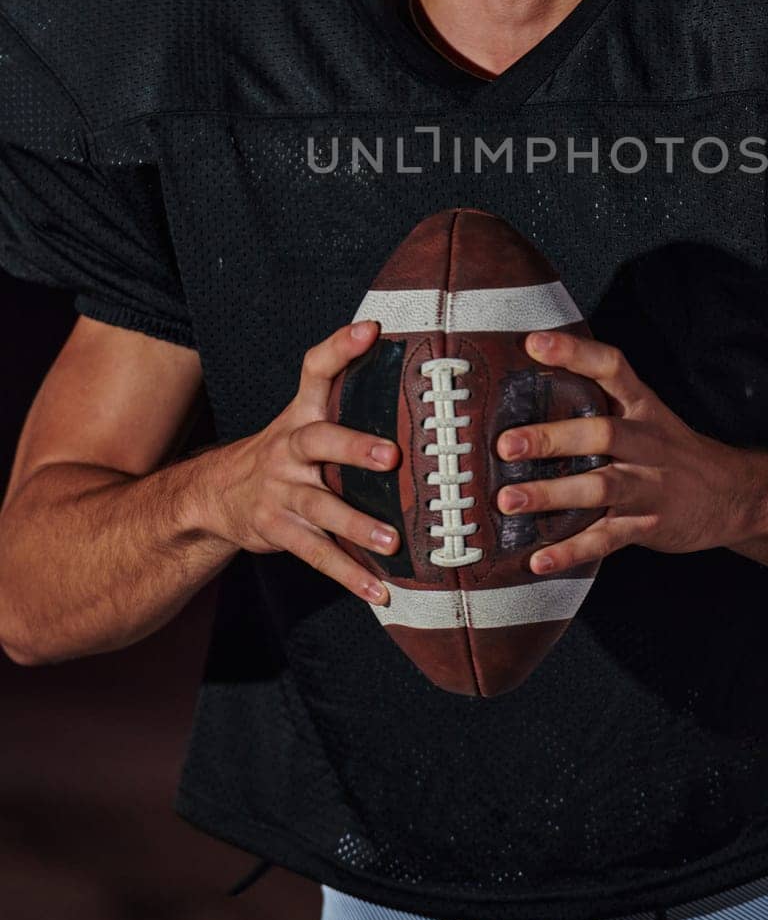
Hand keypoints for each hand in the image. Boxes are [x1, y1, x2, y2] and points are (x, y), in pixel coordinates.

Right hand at [207, 320, 399, 607]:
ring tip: (393, 540)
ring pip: (321, 507)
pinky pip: (318, 555)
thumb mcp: (304, 415)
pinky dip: (350, 575)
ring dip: (357, 525)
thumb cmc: (286, 451)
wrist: (216, 495)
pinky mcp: (280, 529)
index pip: (316, 369)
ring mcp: (282, 491)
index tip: (370, 329)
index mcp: (301, 414)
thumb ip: (345, 391)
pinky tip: (381, 590)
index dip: (340, 347)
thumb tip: (399, 358)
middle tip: (391, 455)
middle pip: (319, 439)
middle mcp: (290, 448)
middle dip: (354, 446)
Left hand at [495, 332, 746, 574]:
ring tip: (509, 500)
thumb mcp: (647, 417)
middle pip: (601, 433)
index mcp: (642, 407)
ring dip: (552, 494)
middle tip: (506, 445)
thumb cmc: (671, 452)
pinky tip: (538, 560)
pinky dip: (571, 551)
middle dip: (552, 438)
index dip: (574, 352)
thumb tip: (530, 396)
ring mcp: (648, 486)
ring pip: (599, 487)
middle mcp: (645, 442)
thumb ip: (601, 405)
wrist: (735, 495)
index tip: (534, 343)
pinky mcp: (647, 526)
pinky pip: (605, 540)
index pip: (611, 367)